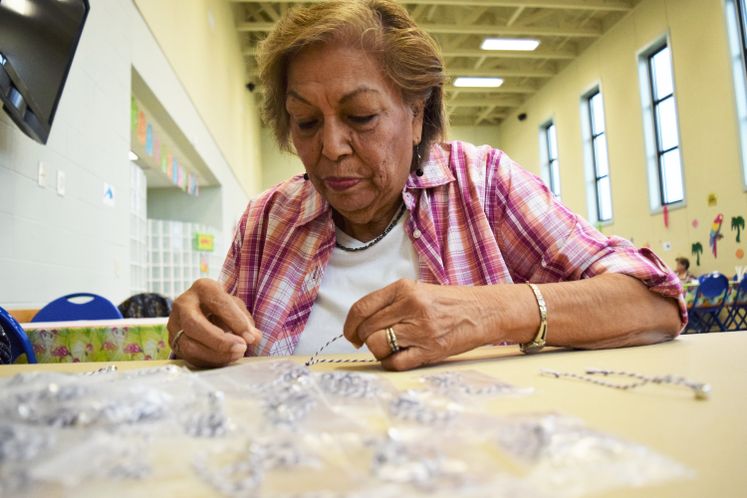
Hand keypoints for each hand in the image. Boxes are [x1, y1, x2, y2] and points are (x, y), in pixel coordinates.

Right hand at [167, 278, 260, 367]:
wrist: (202, 309)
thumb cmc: (221, 306)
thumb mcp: (235, 306)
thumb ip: (245, 320)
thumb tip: (253, 337)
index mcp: (202, 288)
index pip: (218, 303)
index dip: (236, 321)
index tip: (250, 337)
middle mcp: (183, 304)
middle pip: (194, 325)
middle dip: (219, 341)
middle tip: (241, 348)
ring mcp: (174, 324)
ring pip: (189, 345)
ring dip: (215, 355)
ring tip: (236, 354)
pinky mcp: (173, 342)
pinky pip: (189, 356)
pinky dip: (210, 361)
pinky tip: (225, 359)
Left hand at [343, 279, 491, 370]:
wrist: (484, 311)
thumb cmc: (449, 303)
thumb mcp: (418, 291)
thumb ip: (390, 303)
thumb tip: (359, 323)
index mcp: (403, 289)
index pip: (361, 308)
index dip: (350, 325)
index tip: (350, 333)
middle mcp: (410, 307)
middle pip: (367, 329)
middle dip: (363, 339)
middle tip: (371, 342)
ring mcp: (420, 330)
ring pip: (377, 346)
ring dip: (378, 351)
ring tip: (390, 348)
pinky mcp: (429, 350)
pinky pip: (395, 363)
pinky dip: (391, 363)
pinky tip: (399, 357)